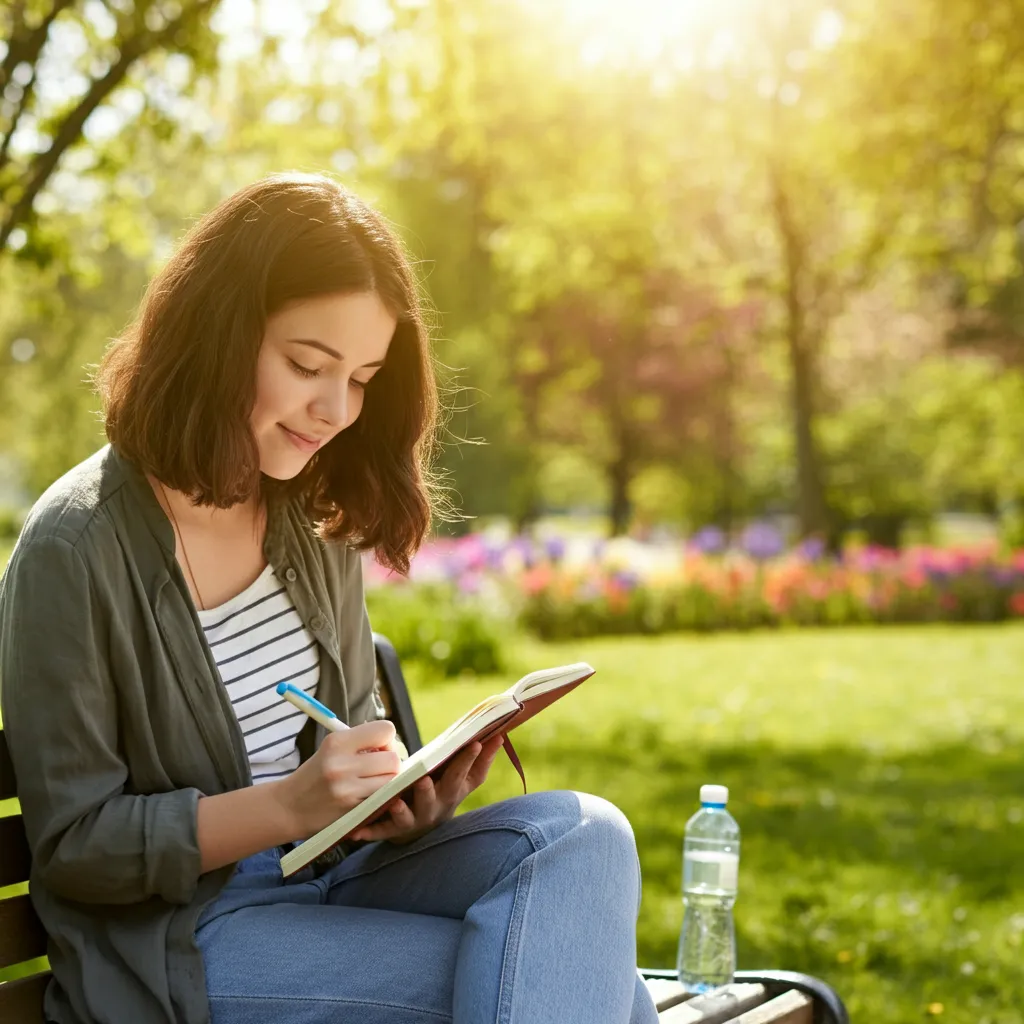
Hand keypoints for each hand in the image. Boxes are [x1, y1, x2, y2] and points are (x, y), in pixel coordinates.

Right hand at [274, 719, 401, 839]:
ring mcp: (346, 788)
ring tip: (374, 783)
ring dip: (388, 783)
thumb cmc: (315, 775)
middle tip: (379, 769)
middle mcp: (341, 763)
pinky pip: (381, 800)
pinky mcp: (350, 809)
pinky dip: (380, 798)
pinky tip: (367, 797)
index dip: (387, 740)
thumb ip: (360, 742)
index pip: (385, 730)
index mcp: (337, 741)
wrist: (288, 807)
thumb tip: (392, 742)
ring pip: (391, 781)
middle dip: (391, 763)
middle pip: (393, 759)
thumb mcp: (331, 749)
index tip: (379, 749)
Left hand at [348, 733, 505, 844]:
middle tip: (425, 778)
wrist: (419, 831)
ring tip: (394, 801)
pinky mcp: (393, 831)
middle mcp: (437, 807)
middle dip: (432, 788)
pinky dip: (369, 832)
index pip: (465, 775)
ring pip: (409, 817)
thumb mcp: (462, 781)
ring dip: (402, 811)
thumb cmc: (442, 794)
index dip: (472, 760)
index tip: (475, 742)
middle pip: (437, 797)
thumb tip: (501, 734)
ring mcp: (415, 821)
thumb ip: (480, 760)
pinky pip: (381, 832)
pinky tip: (357, 831)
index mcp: (453, 791)